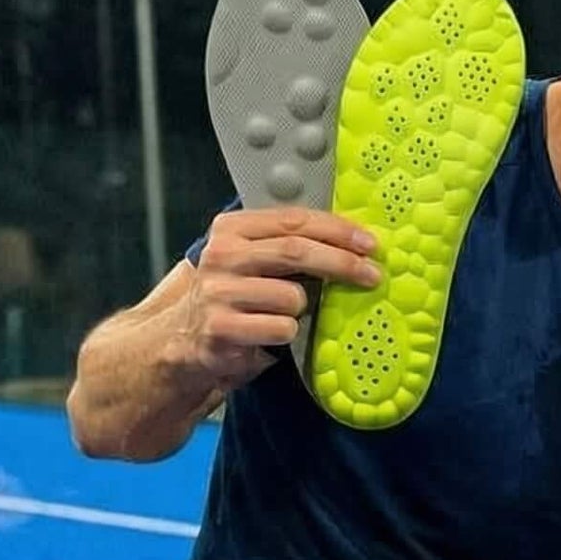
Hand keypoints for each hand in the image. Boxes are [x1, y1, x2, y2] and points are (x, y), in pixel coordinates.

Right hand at [182, 206, 380, 373]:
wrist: (187, 340)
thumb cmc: (236, 298)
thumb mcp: (254, 259)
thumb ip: (288, 243)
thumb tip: (354, 242)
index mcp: (232, 229)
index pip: (293, 219)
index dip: (336, 230)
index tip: (369, 244)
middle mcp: (222, 255)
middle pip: (296, 251)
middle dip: (342, 262)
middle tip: (373, 275)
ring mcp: (219, 292)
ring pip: (291, 297)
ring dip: (303, 310)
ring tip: (286, 315)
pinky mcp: (222, 328)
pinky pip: (281, 328)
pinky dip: (286, 334)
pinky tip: (271, 335)